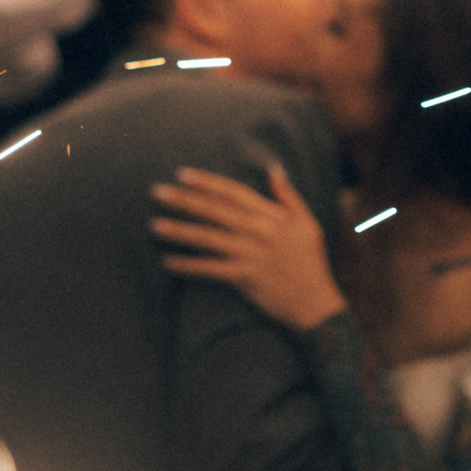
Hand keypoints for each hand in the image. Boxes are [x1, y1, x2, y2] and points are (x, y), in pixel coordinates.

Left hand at [151, 162, 346, 332]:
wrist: (316, 302)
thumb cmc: (312, 262)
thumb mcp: (307, 222)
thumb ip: (288, 195)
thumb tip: (274, 168)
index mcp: (271, 215)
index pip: (233, 192)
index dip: (206, 182)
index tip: (182, 174)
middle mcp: (259, 231)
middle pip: (214, 210)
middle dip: (183, 200)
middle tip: (156, 192)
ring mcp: (250, 254)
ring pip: (208, 238)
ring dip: (179, 231)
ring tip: (154, 225)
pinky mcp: (244, 277)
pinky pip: (210, 269)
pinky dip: (188, 265)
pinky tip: (168, 261)